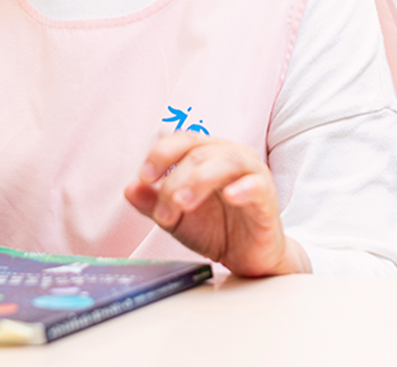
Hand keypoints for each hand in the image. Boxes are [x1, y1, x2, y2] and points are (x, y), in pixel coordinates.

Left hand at [124, 132, 310, 276]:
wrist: (247, 257)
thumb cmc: (214, 228)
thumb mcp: (176, 217)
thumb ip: (153, 202)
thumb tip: (129, 189)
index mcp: (205, 154)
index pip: (182, 140)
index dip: (161, 154)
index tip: (144, 176)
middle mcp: (229, 155)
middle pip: (198, 153)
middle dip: (175, 181)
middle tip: (163, 211)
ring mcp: (251, 173)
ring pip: (227, 161)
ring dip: (200, 180)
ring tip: (183, 202)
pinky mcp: (268, 197)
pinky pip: (257, 184)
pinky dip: (243, 187)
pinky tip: (230, 195)